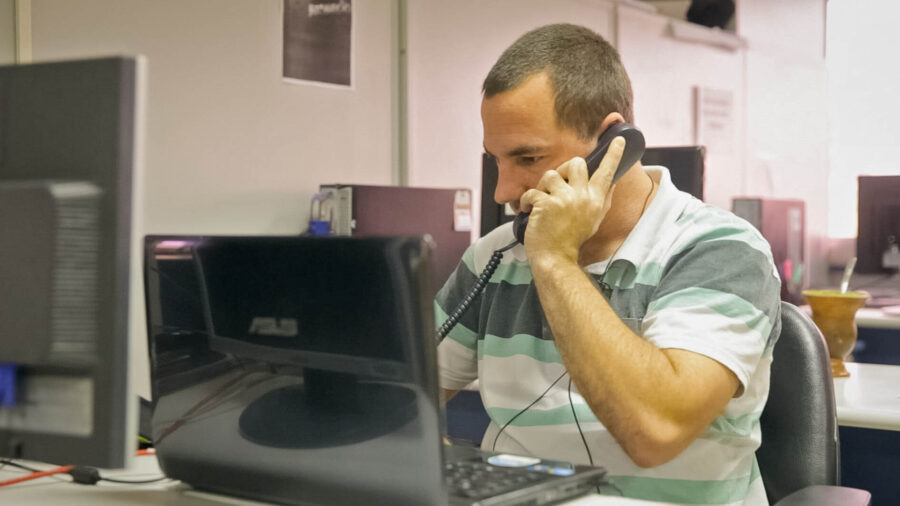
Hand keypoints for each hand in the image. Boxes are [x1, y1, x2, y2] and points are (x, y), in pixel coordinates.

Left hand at [519, 136, 625, 262]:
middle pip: (576, 163)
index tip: (618, 140)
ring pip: (551, 175)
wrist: (555, 258)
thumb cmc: (572, 239)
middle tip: (557, 183)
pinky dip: (525, 201)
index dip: (613, 155)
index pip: (607, 173)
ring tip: (540, 202)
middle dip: (564, 167)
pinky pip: (532, 191)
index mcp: (596, 200)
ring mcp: (565, 200)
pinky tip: (527, 210)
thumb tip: (612, 181)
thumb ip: (603, 199)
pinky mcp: (546, 204)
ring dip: (542, 187)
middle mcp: (583, 197)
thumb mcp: (594, 219)